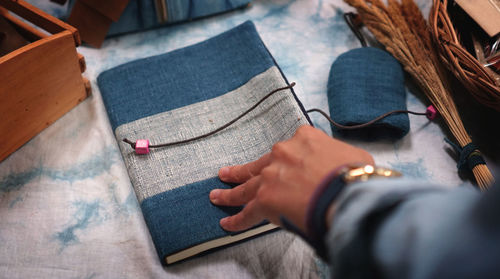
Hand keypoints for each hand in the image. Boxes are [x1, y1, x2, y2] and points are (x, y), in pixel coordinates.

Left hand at [209, 125, 373, 232]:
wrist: (347, 191)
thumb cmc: (355, 175)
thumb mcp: (353, 155)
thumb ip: (337, 157)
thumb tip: (341, 167)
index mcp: (304, 139)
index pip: (288, 150)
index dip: (284, 161)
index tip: (280, 165)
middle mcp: (283, 154)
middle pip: (259, 164)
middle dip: (242, 171)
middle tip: (227, 174)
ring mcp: (271, 176)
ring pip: (246, 185)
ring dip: (230, 192)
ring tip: (217, 195)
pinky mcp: (265, 199)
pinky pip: (247, 212)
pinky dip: (236, 219)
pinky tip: (227, 223)